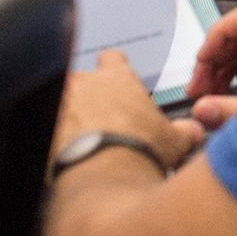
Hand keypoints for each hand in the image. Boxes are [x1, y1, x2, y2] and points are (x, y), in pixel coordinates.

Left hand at [54, 51, 200, 169]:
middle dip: (86, 98)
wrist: (104, 177)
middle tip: (98, 122)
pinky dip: (54, 139)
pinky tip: (66, 156)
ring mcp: (59, 104)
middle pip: (80, 80)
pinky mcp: (42, 126)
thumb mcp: (175, 140)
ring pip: (60, 103)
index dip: (113, 71)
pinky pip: (46, 127)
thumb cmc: (137, 151)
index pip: (112, 58)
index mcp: (117, 78)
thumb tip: (194, 133)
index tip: (115, 85)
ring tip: (78, 142)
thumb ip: (185, 130)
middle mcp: (84, 83)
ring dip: (67, 118)